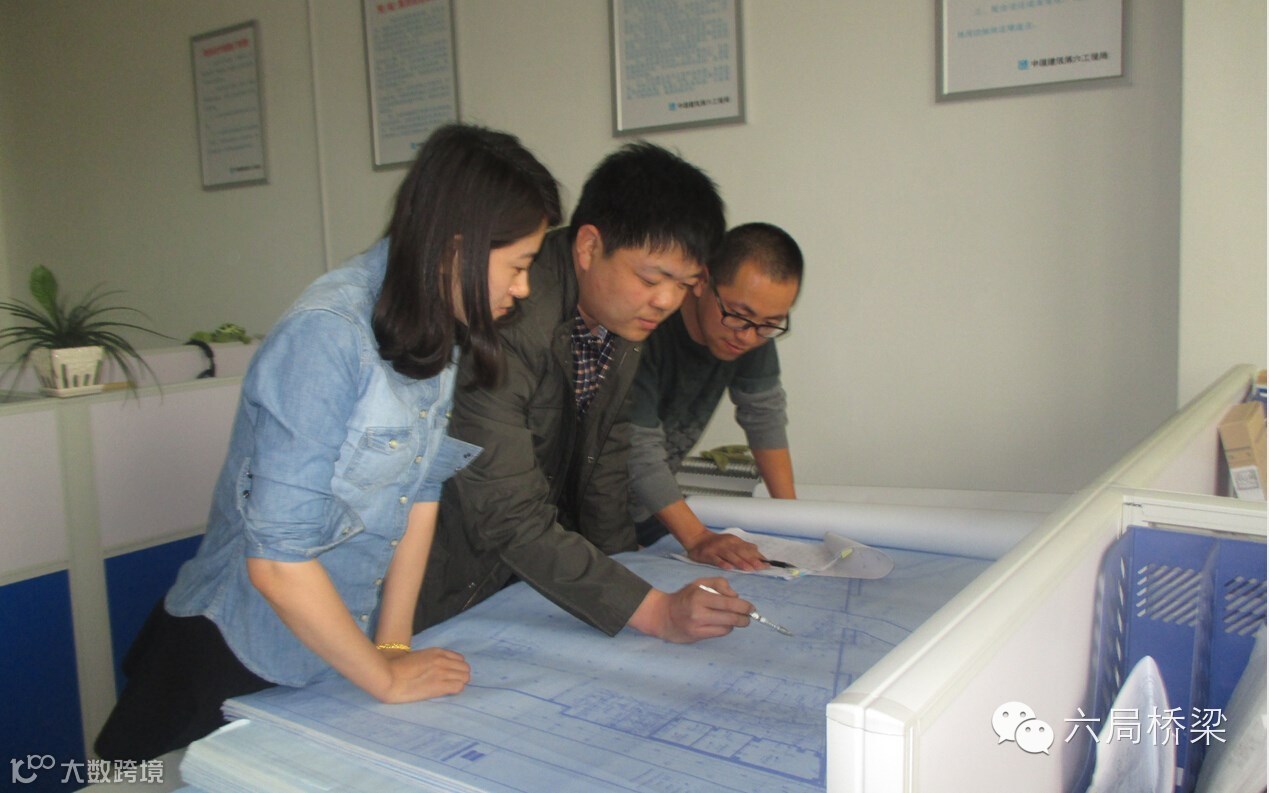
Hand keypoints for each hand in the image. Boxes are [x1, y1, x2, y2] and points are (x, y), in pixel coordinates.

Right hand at [376, 647, 469, 703]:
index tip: (451, 675)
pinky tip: (446, 692)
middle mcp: (442, 660)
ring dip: (459, 683)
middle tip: (451, 683)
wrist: (388, 677)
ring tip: (448, 688)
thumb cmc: (397, 669)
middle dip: (460, 676)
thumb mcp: (418, 657)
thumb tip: (436, 668)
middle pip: (465, 668)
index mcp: (437, 652)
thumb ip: (431, 659)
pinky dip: (455, 690)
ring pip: (465, 677)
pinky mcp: (439, 686)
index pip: (460, 659)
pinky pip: (459, 687)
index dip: (457, 668)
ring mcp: (442, 672)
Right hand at [633, 577, 752, 642]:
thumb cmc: (685, 597)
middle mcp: (699, 612)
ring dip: (735, 623)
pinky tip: (723, 623)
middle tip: (748, 616)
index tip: (751, 608)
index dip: (744, 606)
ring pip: (727, 627)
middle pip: (731, 617)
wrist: (664, 615)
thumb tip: (735, 595)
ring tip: (734, 618)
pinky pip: (720, 633)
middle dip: (744, 618)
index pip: (728, 603)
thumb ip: (719, 583)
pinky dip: (726, 628)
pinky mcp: (698, 636)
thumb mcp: (699, 583)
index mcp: (700, 596)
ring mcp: (698, 626)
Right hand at [685, 531, 766, 571]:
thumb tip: (757, 550)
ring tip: (748, 569)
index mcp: (734, 541)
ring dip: (739, 562)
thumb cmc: (716, 543)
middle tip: (760, 567)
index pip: (748, 549)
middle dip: (751, 560)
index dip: (757, 556)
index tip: (767, 563)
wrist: (697, 539)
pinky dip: (722, 563)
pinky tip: (729, 568)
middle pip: (740, 552)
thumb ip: (743, 546)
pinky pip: (716, 559)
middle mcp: (727, 544)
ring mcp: (717, 549)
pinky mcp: (708, 554)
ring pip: (730, 556)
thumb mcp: (731, 542)